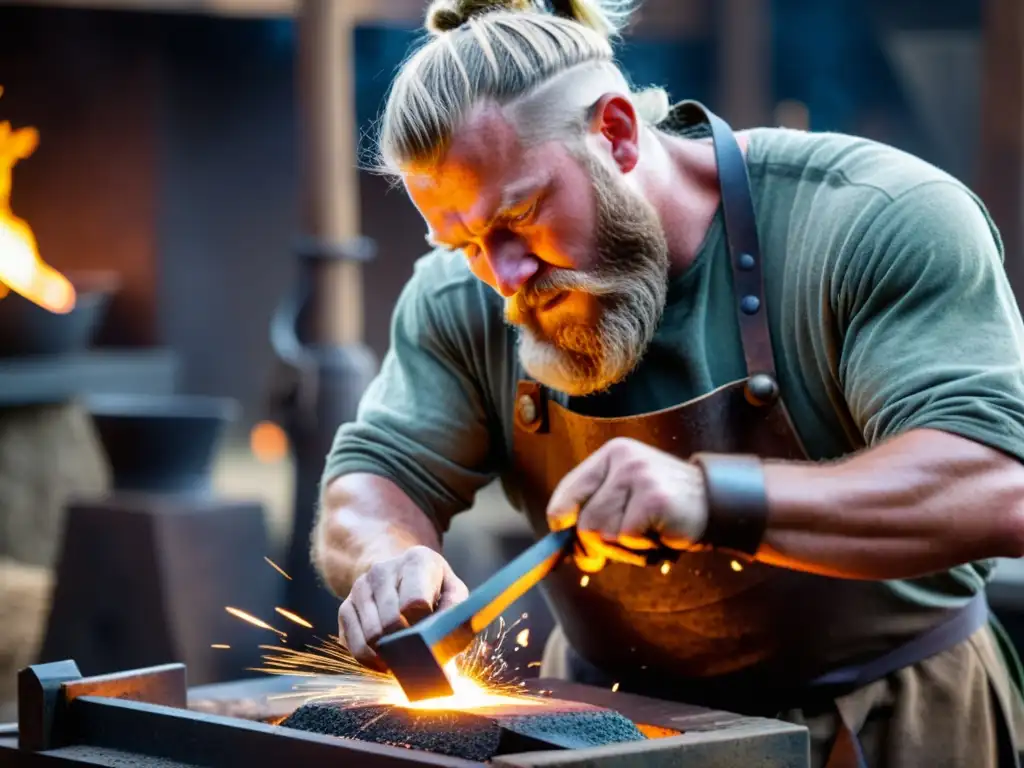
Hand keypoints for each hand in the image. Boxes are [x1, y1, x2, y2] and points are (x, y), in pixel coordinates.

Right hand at [338, 546, 467, 669]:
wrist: (398, 572)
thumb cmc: (432, 587)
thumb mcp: (453, 591)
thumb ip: (456, 614)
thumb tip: (443, 645)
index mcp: (416, 560)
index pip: (415, 602)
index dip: (423, 625)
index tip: (430, 634)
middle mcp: (382, 570)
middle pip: (390, 622)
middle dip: (405, 644)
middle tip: (418, 654)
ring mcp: (360, 588)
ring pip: (371, 636)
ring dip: (388, 654)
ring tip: (403, 658)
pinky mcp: (345, 607)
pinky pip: (353, 645)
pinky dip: (370, 660)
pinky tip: (385, 660)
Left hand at [547, 437, 708, 572]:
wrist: (716, 503)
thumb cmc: (662, 508)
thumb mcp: (624, 498)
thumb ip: (594, 512)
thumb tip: (564, 549)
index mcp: (610, 456)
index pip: (565, 494)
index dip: (563, 524)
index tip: (572, 540)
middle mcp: (622, 460)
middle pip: (582, 522)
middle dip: (598, 545)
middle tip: (624, 543)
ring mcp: (638, 476)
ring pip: (601, 533)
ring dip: (623, 549)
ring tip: (645, 535)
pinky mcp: (653, 498)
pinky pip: (627, 539)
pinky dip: (642, 549)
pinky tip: (659, 536)